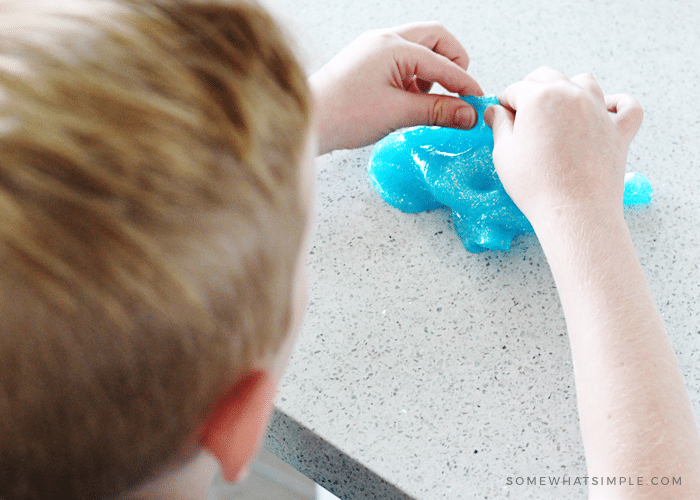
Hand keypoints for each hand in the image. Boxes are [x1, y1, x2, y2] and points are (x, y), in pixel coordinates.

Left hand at [310, 22, 482, 154]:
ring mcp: (374, 49)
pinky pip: (402, 62)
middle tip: (459, 92)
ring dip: (433, 72)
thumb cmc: (342, 114)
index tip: (478, 104)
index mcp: (393, 46)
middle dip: (453, 64)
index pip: (443, 62)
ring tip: (430, 102)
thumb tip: (468, 115)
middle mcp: (384, 40)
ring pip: (419, 49)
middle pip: (435, 39)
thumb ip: (437, 111)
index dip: (464, 84)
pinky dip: (415, 79)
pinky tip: (411, 102)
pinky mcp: (368, 62)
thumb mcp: (397, 114)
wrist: (307, 121)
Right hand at [484, 67, 642, 229]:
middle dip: (531, 90)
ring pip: (584, 82)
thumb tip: (496, 111)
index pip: (516, 89)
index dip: (504, 103)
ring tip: (558, 111)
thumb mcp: (504, 153)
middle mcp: (571, 95)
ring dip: (568, 89)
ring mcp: (599, 111)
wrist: (573, 211)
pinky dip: (617, 104)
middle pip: (548, 77)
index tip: (501, 117)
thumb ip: (500, 126)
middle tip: (522, 113)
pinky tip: (606, 110)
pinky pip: (627, 106)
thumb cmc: (536, 185)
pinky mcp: (619, 130)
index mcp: (540, 97)